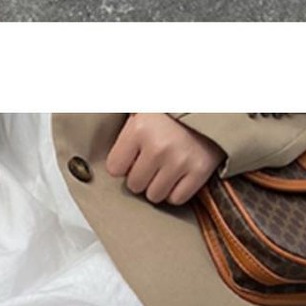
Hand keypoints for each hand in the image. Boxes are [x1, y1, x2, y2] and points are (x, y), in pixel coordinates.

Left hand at [105, 115, 223, 205]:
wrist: (211, 106)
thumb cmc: (170, 112)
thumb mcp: (139, 112)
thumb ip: (121, 132)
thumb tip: (95, 166)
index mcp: (139, 128)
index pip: (115, 169)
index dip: (123, 164)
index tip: (133, 155)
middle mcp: (158, 147)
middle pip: (135, 185)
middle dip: (141, 176)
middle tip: (152, 161)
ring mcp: (181, 160)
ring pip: (155, 195)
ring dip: (158, 185)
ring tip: (166, 167)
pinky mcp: (200, 171)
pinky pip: (177, 198)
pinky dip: (176, 191)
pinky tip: (179, 174)